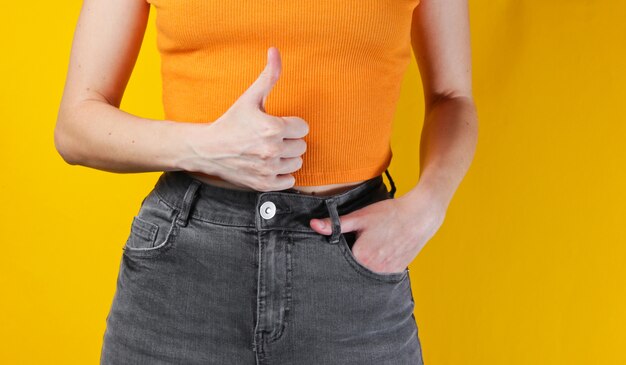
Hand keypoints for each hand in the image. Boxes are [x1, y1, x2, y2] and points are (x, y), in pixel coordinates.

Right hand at [181, 46, 308, 191]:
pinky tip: (269, 165)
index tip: (277, 124)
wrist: (207, 149)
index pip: (303, 128)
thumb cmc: (230, 122)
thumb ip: (268, 76)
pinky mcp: (264, 184)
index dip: (291, 125)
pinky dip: (282, 174)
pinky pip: (289, 181)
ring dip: (287, 157)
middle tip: (271, 138)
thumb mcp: (249, 98)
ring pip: (297, 163)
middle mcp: (272, 151)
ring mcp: (268, 169)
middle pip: (302, 146)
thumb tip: (275, 51)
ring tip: (271, 151)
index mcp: (272, 128)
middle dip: (290, 140)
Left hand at [309, 192, 446, 273]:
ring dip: (365, 262)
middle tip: (364, 241)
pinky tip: (383, 250)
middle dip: (352, 258)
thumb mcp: (359, 217)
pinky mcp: (396, 272)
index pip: (340, 259)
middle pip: (353, 267)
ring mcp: (386, 273)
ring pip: (366, 271)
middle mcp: (372, 270)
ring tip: (374, 244)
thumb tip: (313, 225)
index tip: (347, 240)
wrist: (420, 215)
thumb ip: (335, 224)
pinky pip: (379, 272)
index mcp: (360, 257)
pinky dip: (377, 264)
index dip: (341, 248)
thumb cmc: (388, 213)